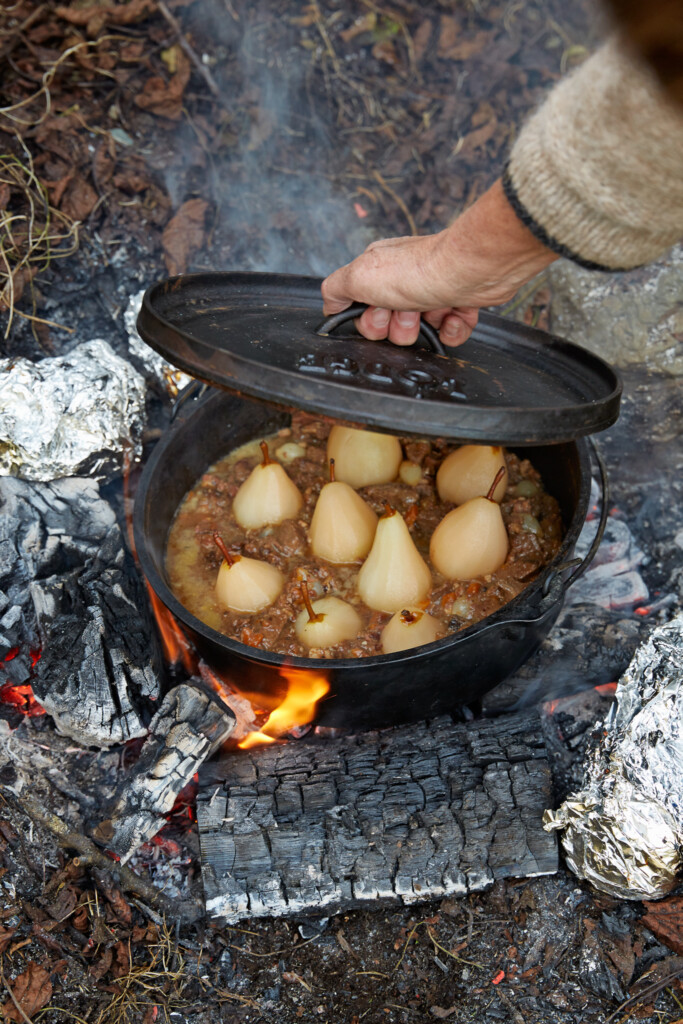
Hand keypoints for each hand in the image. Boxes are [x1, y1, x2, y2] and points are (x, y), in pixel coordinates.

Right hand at [321, 180, 557, 347]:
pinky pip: (447, 335)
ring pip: (418, 333)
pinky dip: (451, 330)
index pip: (361, 310)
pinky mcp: (457, 305)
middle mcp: (404, 280)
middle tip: (406, 310)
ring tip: (431, 310)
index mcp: (378, 271)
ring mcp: (431, 293)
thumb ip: (335, 290)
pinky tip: (452, 315)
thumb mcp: (359, 276)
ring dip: (424, 327)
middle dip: (397, 327)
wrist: (471, 269)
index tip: (378, 311)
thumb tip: (328, 304)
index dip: (369, 320)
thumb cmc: (420, 269)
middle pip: (389, 327)